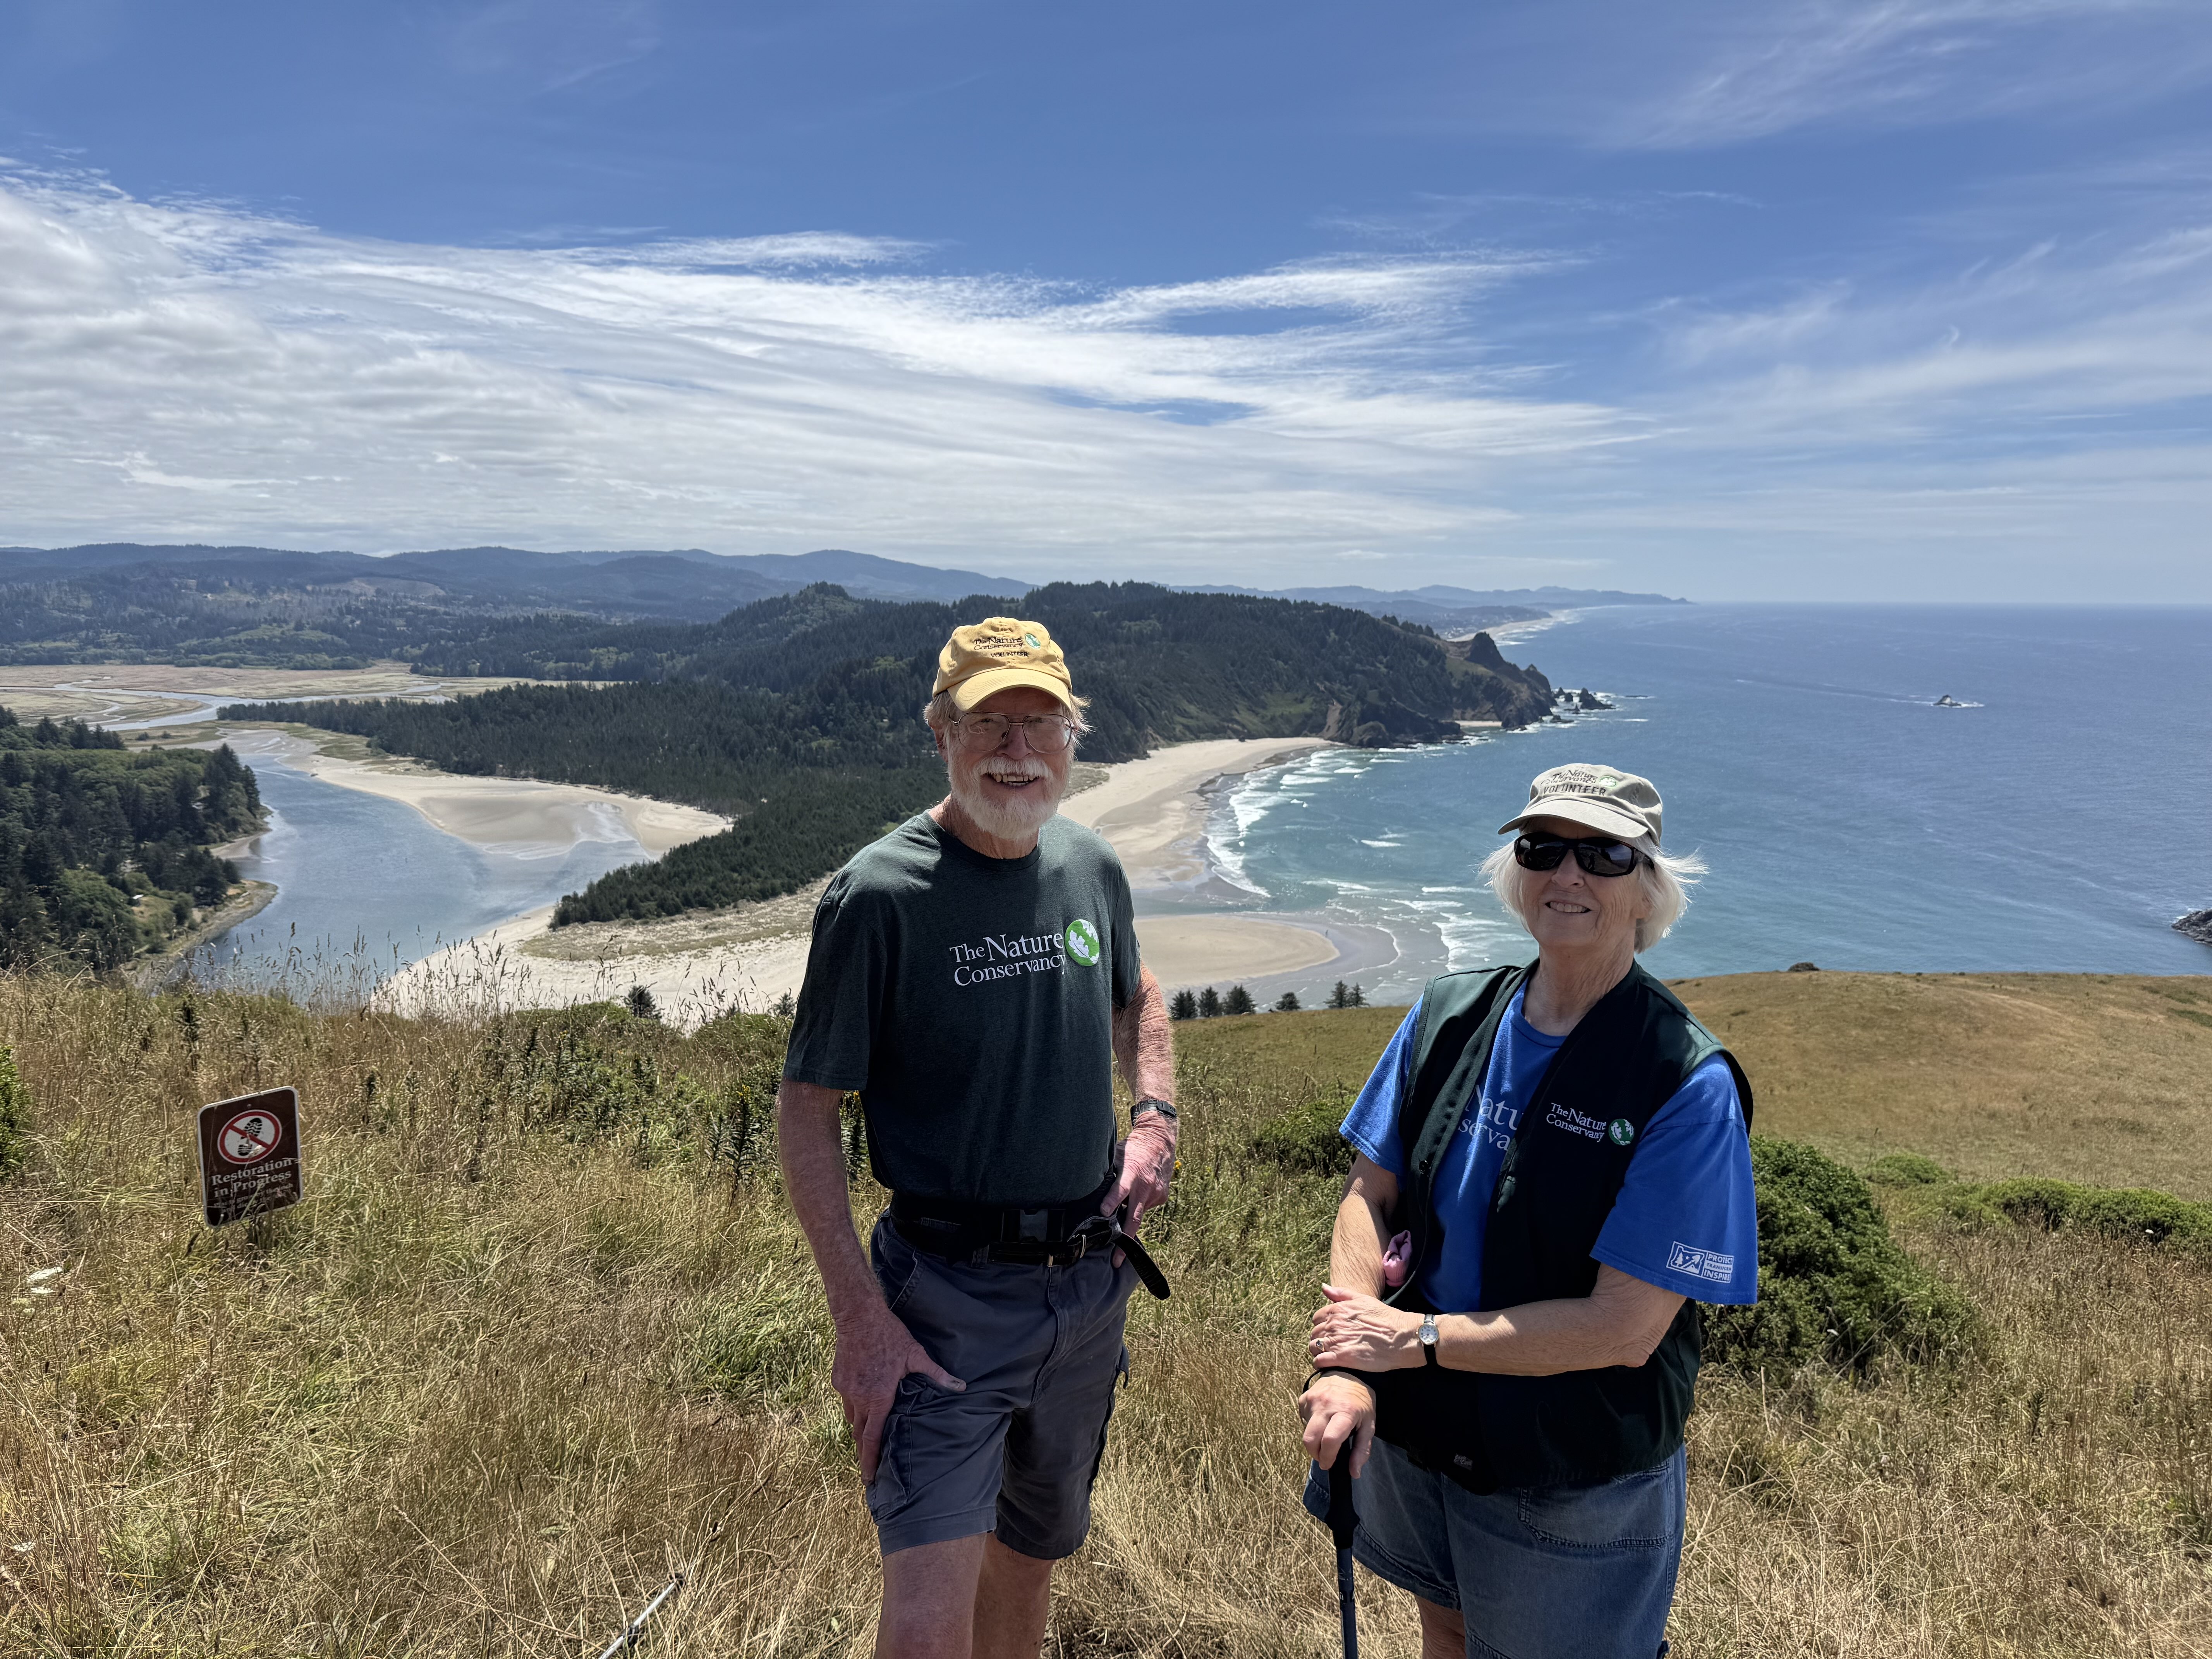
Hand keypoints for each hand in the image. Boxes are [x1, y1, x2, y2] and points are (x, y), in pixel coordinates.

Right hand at [832, 1303, 964, 1483]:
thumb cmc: (890, 1335)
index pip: (873, 1439)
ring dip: (860, 1428)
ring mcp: (846, 1390)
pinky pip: (847, 1400)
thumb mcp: (917, 1355)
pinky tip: (863, 1401)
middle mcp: (859, 1398)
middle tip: (869, 1468)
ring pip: (852, 1417)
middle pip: (860, 1434)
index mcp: (878, 1398)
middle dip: (864, 1453)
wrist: (858, 1315)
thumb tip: (962, 1387)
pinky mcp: (838, 1380)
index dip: (871, 1461)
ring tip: (868, 1436)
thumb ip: (937, 1375)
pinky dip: (855, 1405)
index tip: (868, 1479)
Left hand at [1103, 1111, 1176, 1261]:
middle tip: (1116, 1261)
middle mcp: (1145, 1187)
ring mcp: (1155, 1194)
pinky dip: (1137, 1207)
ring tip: (1117, 1235)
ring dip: (1127, 1222)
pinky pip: (1145, 1207)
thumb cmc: (1133, 1147)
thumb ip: (1108, 1174)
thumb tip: (1088, 1189)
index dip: (1112, 1202)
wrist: (1160, 1140)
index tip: (1103, 1213)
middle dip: (1124, 1242)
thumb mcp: (1117, 1155)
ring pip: (1138, 1214)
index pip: (1121, 1190)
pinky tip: (1133, 1200)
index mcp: (1132, 1173)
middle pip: (1133, 1218)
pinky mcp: (1160, 1197)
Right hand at [1300, 1371, 1376, 1477]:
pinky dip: (1311, 1426)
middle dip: (1315, 1454)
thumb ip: (1362, 1450)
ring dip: (1314, 1440)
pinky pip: (1303, 1420)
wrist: (1349, 1372)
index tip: (1329, 1464)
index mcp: (1345, 1412)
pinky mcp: (1304, 1398)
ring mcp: (1312, 1400)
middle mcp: (1326, 1404)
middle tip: (1324, 1456)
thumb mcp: (1368, 1425)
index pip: (1330, 1440)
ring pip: (1306, 1432)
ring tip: (1327, 1433)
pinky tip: (1323, 1419)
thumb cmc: (1361, 1402)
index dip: (1327, 1457)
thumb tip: (1354, 1473)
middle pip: (1310, 1439)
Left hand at [1308, 1284, 1423, 1372]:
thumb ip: (1341, 1293)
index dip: (1322, 1325)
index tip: (1330, 1331)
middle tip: (1331, 1344)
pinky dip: (1319, 1363)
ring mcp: (1336, 1341)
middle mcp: (1333, 1324)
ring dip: (1318, 1351)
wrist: (1401, 1337)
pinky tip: (1327, 1364)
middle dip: (1320, 1338)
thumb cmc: (1386, 1318)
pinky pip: (1319, 1361)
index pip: (1316, 1318)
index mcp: (1337, 1310)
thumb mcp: (1363, 1299)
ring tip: (1329, 1354)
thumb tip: (1323, 1288)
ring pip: (1313, 1347)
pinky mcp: (1341, 1358)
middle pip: (1315, 1333)